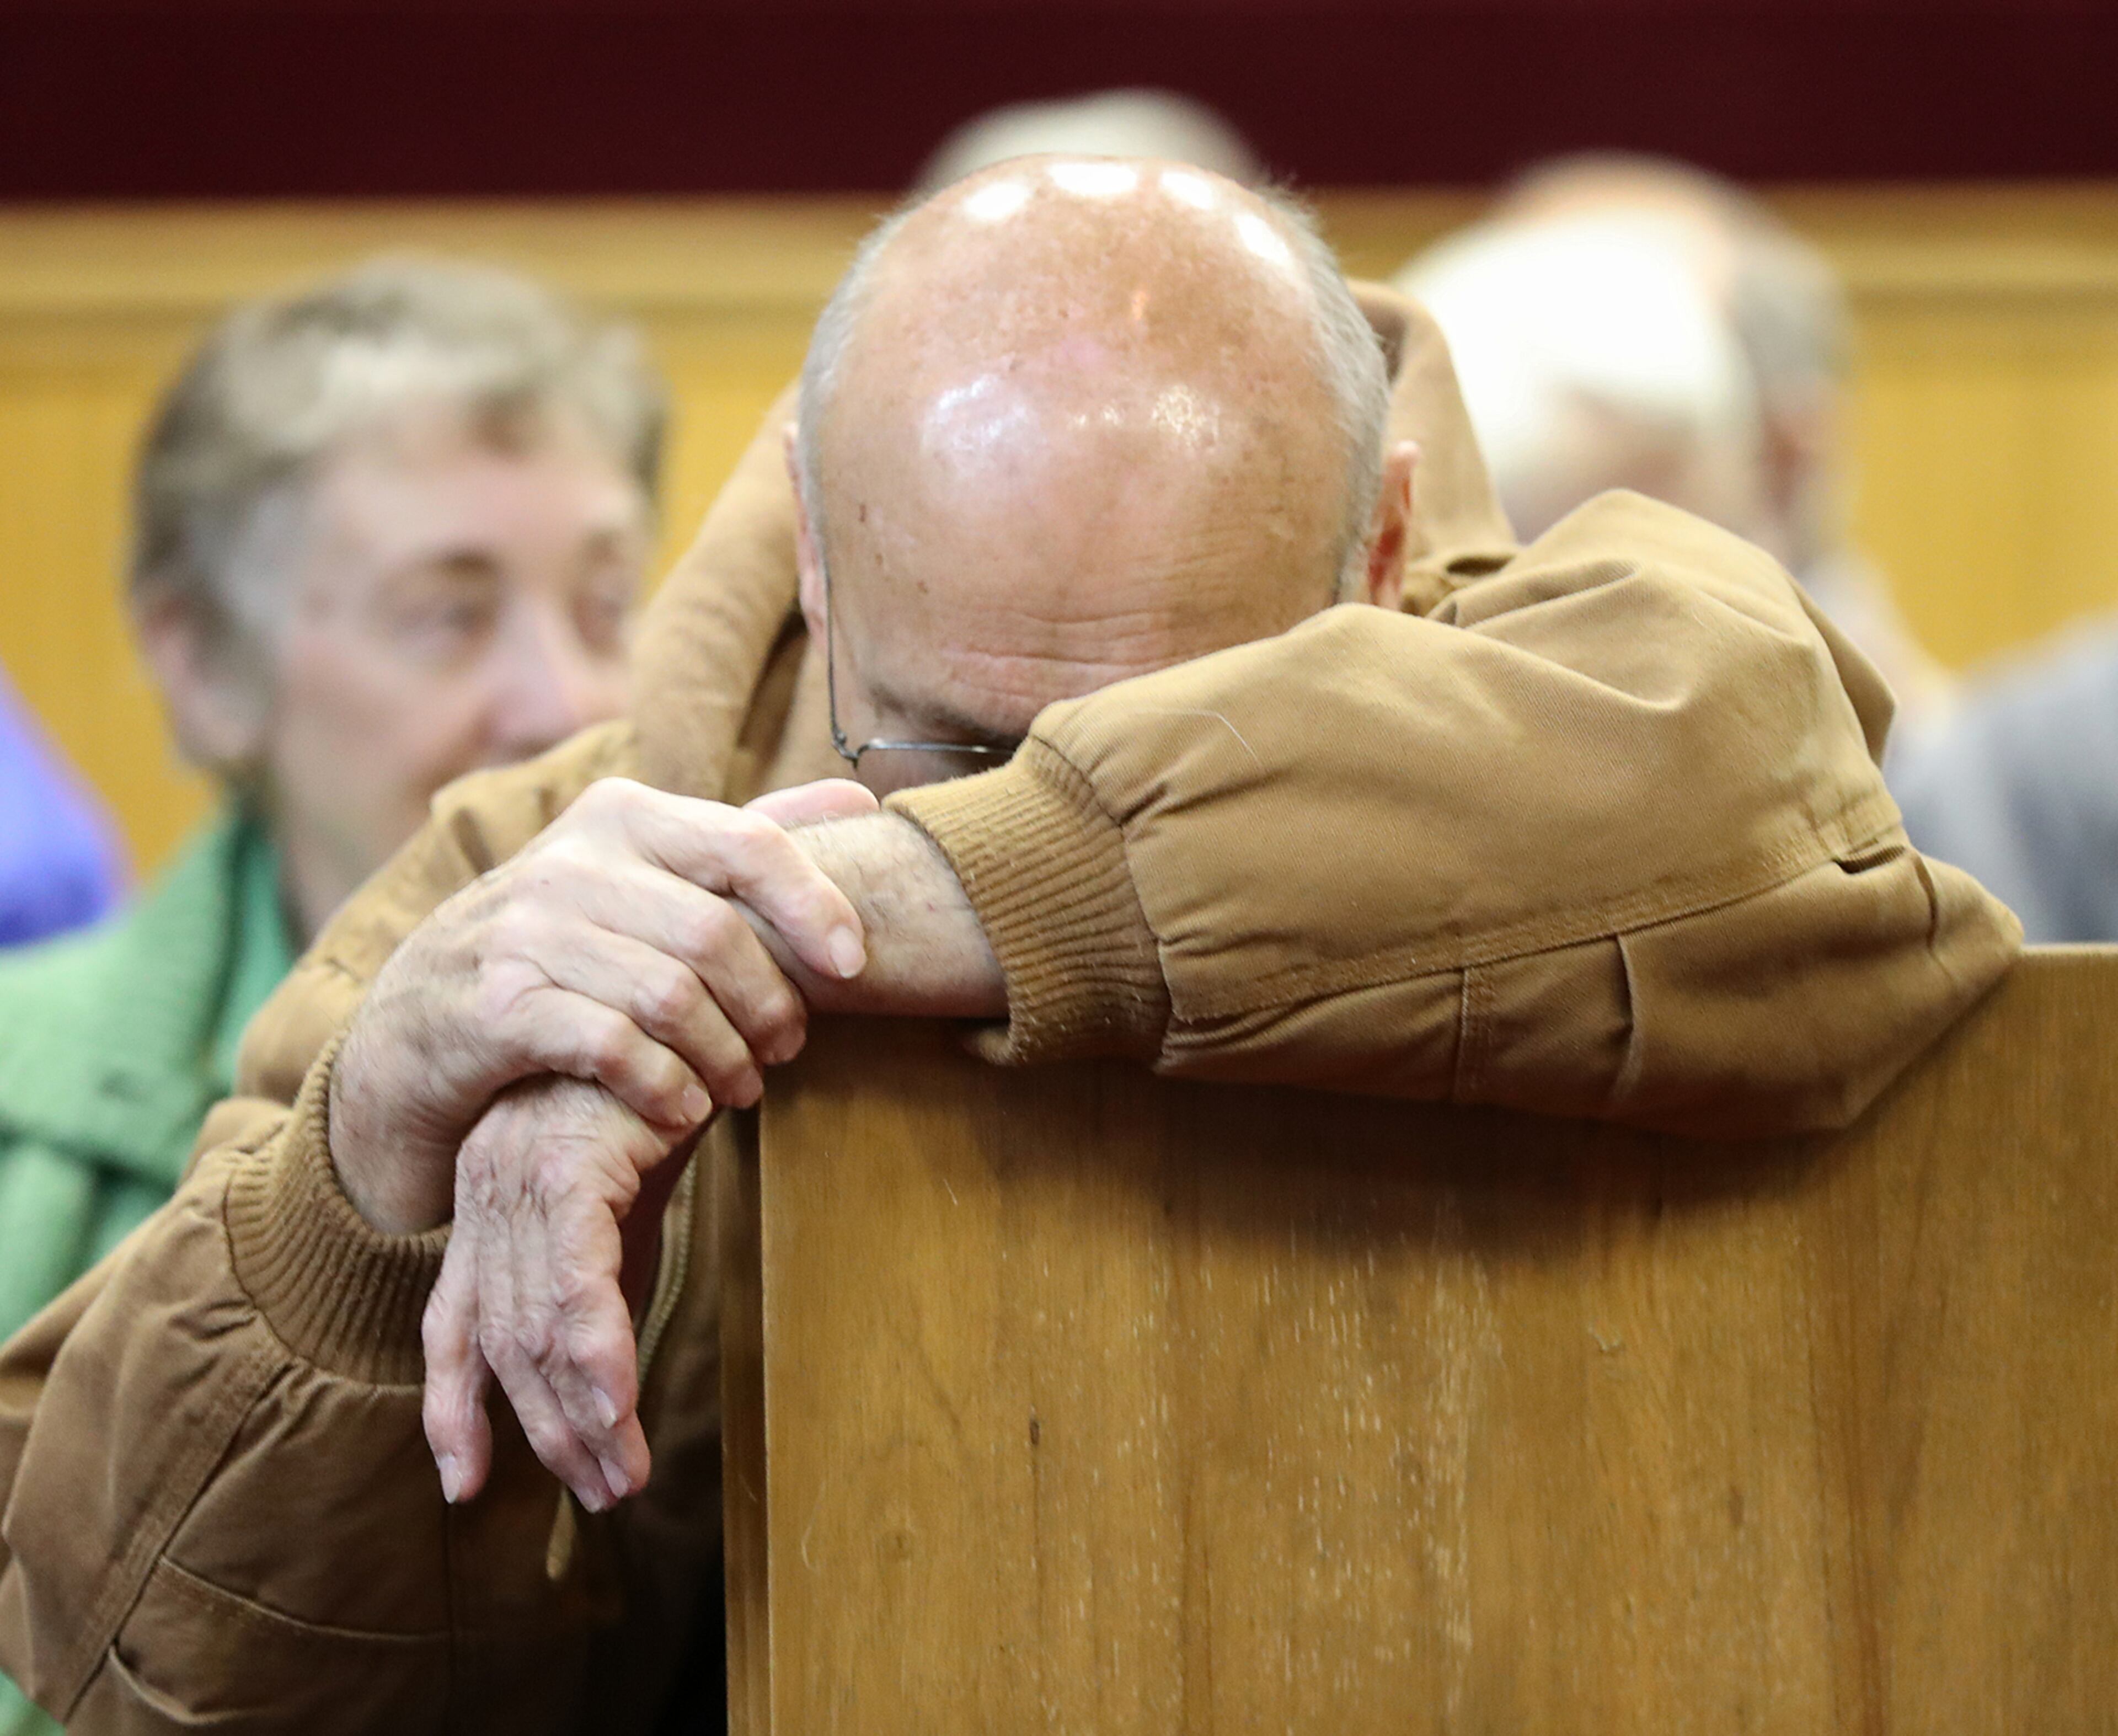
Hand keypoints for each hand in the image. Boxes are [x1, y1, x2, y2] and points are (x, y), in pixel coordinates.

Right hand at [331, 777, 878, 1235]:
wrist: (418, 1021)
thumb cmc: (566, 948)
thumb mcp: (643, 874)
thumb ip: (744, 842)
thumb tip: (860, 804)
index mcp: (622, 815)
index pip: (747, 844)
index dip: (815, 904)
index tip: (854, 966)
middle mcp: (571, 862)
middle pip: (716, 934)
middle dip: (771, 1003)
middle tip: (790, 1049)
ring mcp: (525, 931)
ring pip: (670, 995)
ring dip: (726, 1055)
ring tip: (744, 1086)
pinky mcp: (496, 1006)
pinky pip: (610, 1046)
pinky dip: (665, 1085)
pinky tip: (685, 1109)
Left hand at [421, 1075, 678, 1509]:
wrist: (705, 993)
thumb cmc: (677, 1082)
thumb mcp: (632, 1183)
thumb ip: (608, 1254)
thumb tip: (609, 1352)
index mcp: (496, 1197)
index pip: (457, 1321)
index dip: (454, 1406)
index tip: (464, 1482)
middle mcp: (491, 1190)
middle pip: (499, 1340)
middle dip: (545, 1431)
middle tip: (602, 1493)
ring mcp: (518, 1175)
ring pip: (534, 1327)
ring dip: (581, 1415)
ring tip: (623, 1476)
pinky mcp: (565, 1163)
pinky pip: (575, 1284)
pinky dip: (597, 1356)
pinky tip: (619, 1408)